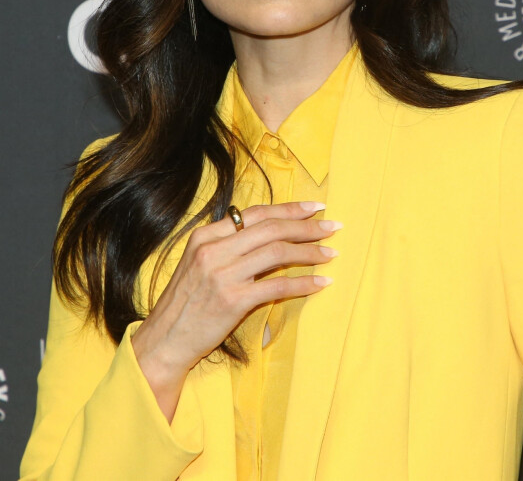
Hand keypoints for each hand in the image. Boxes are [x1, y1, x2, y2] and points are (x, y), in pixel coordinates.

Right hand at [131, 200, 340, 420]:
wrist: (164, 340)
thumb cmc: (185, 303)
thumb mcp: (199, 263)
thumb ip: (227, 245)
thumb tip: (267, 231)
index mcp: (206, 235)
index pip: (256, 213)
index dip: (289, 208)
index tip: (314, 207)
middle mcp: (213, 250)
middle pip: (271, 228)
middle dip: (306, 226)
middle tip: (333, 226)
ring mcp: (223, 274)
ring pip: (277, 252)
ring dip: (310, 251)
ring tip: (331, 253)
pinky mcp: (233, 300)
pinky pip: (277, 286)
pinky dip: (303, 283)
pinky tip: (321, 283)